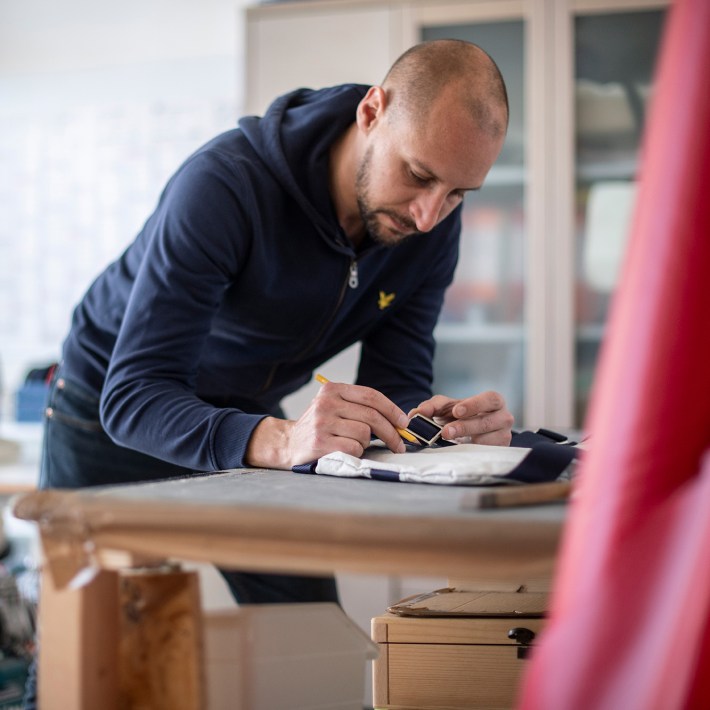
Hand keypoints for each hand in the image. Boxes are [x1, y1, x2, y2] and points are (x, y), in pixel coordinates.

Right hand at [246, 381, 408, 468]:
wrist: (289, 443)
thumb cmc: (321, 426)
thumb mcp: (335, 406)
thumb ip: (361, 407)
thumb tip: (398, 421)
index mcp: (332, 390)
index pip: (371, 396)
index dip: (392, 410)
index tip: (404, 423)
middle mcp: (326, 403)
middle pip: (372, 416)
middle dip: (391, 433)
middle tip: (399, 444)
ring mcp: (322, 423)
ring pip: (364, 434)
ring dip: (366, 443)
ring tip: (354, 444)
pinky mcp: (320, 443)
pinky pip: (354, 448)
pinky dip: (356, 453)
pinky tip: (344, 451)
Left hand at [411, 391, 513, 445]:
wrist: (466, 430)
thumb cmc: (460, 414)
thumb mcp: (444, 406)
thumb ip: (431, 406)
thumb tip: (415, 414)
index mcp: (494, 401)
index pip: (491, 399)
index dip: (475, 405)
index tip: (457, 411)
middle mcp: (503, 417)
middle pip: (488, 421)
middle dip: (465, 427)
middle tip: (446, 432)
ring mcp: (504, 435)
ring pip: (489, 440)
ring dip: (468, 441)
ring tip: (450, 441)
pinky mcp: (500, 451)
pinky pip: (488, 453)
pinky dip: (473, 452)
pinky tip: (461, 450)